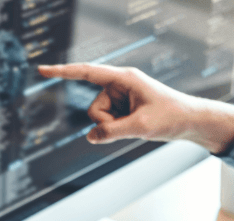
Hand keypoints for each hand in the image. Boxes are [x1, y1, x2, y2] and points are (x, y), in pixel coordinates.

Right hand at [36, 64, 233, 152]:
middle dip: (107, 123)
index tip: (41, 70)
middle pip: (93, 108)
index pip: (87, 73)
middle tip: (132, 125)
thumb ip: (111, 133)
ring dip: (114, 127)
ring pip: (99, 119)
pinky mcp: (123, 108)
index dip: (62, 72)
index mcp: (124, 78)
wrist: (191, 121)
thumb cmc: (172, 116)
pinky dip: (118, 129)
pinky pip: (108, 123)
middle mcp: (120, 84)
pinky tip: (137, 126)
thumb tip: (90, 137)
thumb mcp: (140, 127)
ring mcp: (121, 97)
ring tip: (138, 125)